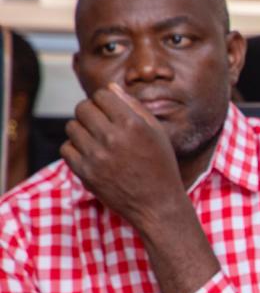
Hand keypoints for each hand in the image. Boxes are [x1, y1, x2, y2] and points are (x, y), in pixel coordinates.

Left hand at [61, 82, 219, 292]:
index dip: (105, 100)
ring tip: (97, 140)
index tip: (110, 110)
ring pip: (71, 127)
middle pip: (82, 108)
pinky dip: (75, 149)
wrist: (157, 204)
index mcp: (132, 124)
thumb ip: (134, 107)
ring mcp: (96, 156)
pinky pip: (66, 149)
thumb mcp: (156, 132)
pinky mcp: (84, 172)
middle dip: (90, 112)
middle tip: (101, 124)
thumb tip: (110, 88)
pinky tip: (91, 155)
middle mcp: (112, 137)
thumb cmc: (161, 165)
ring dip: (82, 130)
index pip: (102, 95)